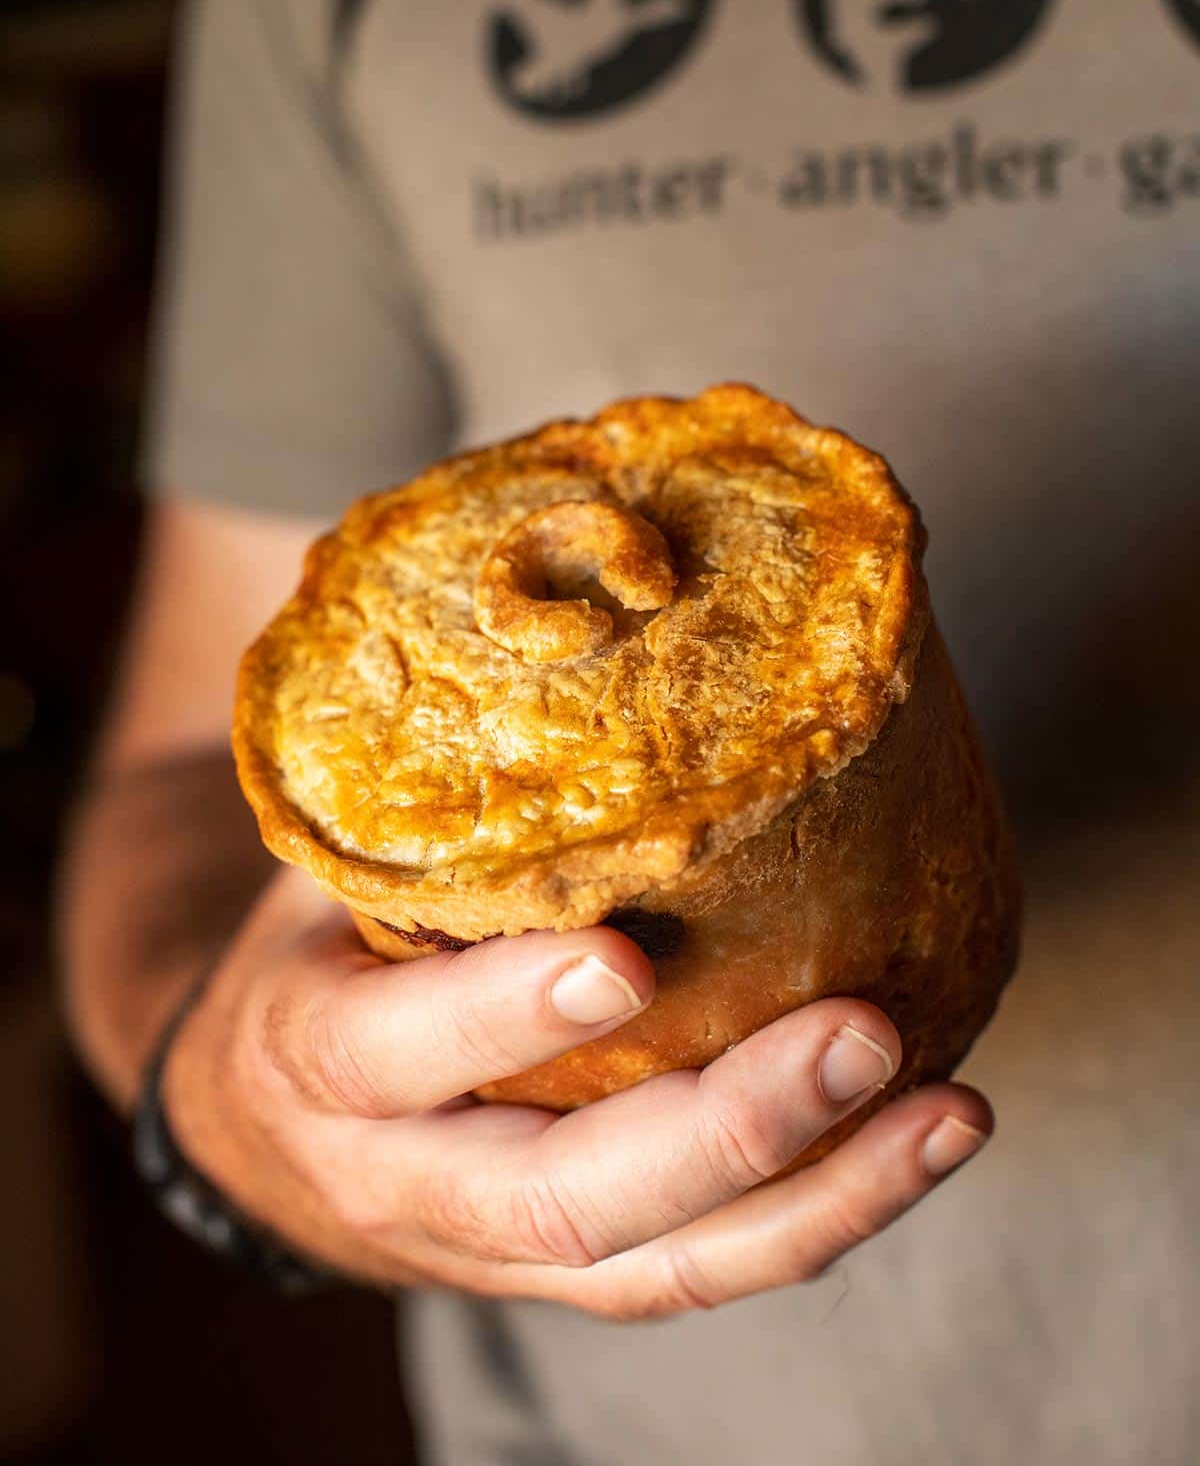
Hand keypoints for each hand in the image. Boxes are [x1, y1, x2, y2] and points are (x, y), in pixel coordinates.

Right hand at [165, 867, 991, 1317]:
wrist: (257, 1127)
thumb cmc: (311, 956)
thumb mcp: (321, 874)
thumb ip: (419, 804)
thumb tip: (545, 622)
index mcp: (310, 1062)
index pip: (391, 1052)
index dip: (501, 1015)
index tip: (624, 955)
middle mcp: (401, 1182)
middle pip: (563, 1206)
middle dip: (727, 1131)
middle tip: (861, 1037)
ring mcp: (493, 1253)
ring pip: (659, 1268)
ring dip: (819, 1200)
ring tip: (947, 1114)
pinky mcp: (572, 1274)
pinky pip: (699, 1269)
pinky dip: (820, 1216)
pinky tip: (920, 1143)